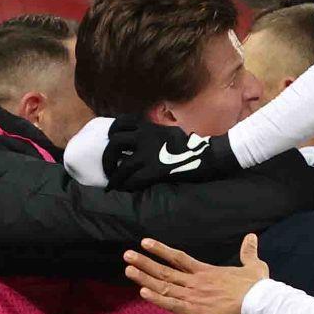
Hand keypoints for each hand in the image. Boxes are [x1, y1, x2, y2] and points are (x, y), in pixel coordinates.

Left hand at [104, 117, 240, 191]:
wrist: (206, 155)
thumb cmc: (189, 144)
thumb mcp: (167, 130)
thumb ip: (152, 132)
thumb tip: (141, 136)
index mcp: (148, 126)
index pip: (120, 123)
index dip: (111, 134)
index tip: (110, 142)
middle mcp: (145, 137)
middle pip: (115, 143)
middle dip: (107, 157)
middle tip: (108, 167)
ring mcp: (149, 154)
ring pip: (122, 165)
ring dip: (115, 176)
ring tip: (113, 183)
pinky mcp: (155, 171)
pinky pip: (133, 180)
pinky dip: (126, 186)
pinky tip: (124, 190)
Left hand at [123, 234, 268, 313]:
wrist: (258, 304)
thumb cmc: (256, 286)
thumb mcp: (253, 265)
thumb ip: (248, 252)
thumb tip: (251, 237)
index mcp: (205, 271)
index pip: (178, 258)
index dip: (161, 250)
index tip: (145, 242)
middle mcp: (195, 282)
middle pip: (165, 271)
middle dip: (144, 263)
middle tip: (127, 255)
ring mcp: (193, 297)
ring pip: (164, 286)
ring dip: (145, 278)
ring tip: (128, 270)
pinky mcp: (195, 312)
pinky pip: (171, 305)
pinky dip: (157, 299)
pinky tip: (142, 293)